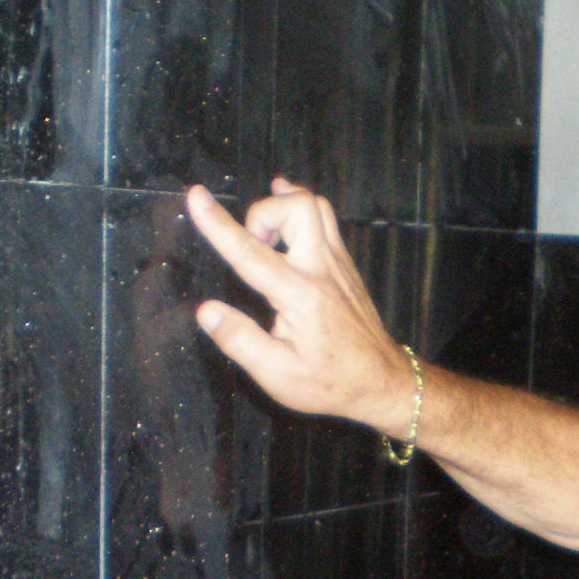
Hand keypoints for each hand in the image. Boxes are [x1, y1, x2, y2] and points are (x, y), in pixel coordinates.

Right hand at [185, 179, 416, 436]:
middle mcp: (321, 270)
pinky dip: (300, 213)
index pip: (250, 252)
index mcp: (300, 296)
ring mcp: (338, 262)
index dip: (218, 223)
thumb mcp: (278, 376)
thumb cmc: (329, 383)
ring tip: (266, 236)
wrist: (382, 382)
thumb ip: (240, 341)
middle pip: (297, 206)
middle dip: (262, 213)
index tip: (196, 196)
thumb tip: (206, 311)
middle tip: (252, 245)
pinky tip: (284, 225)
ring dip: (283, 209)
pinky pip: (324, 220)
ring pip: (315, 205)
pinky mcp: (345, 264)